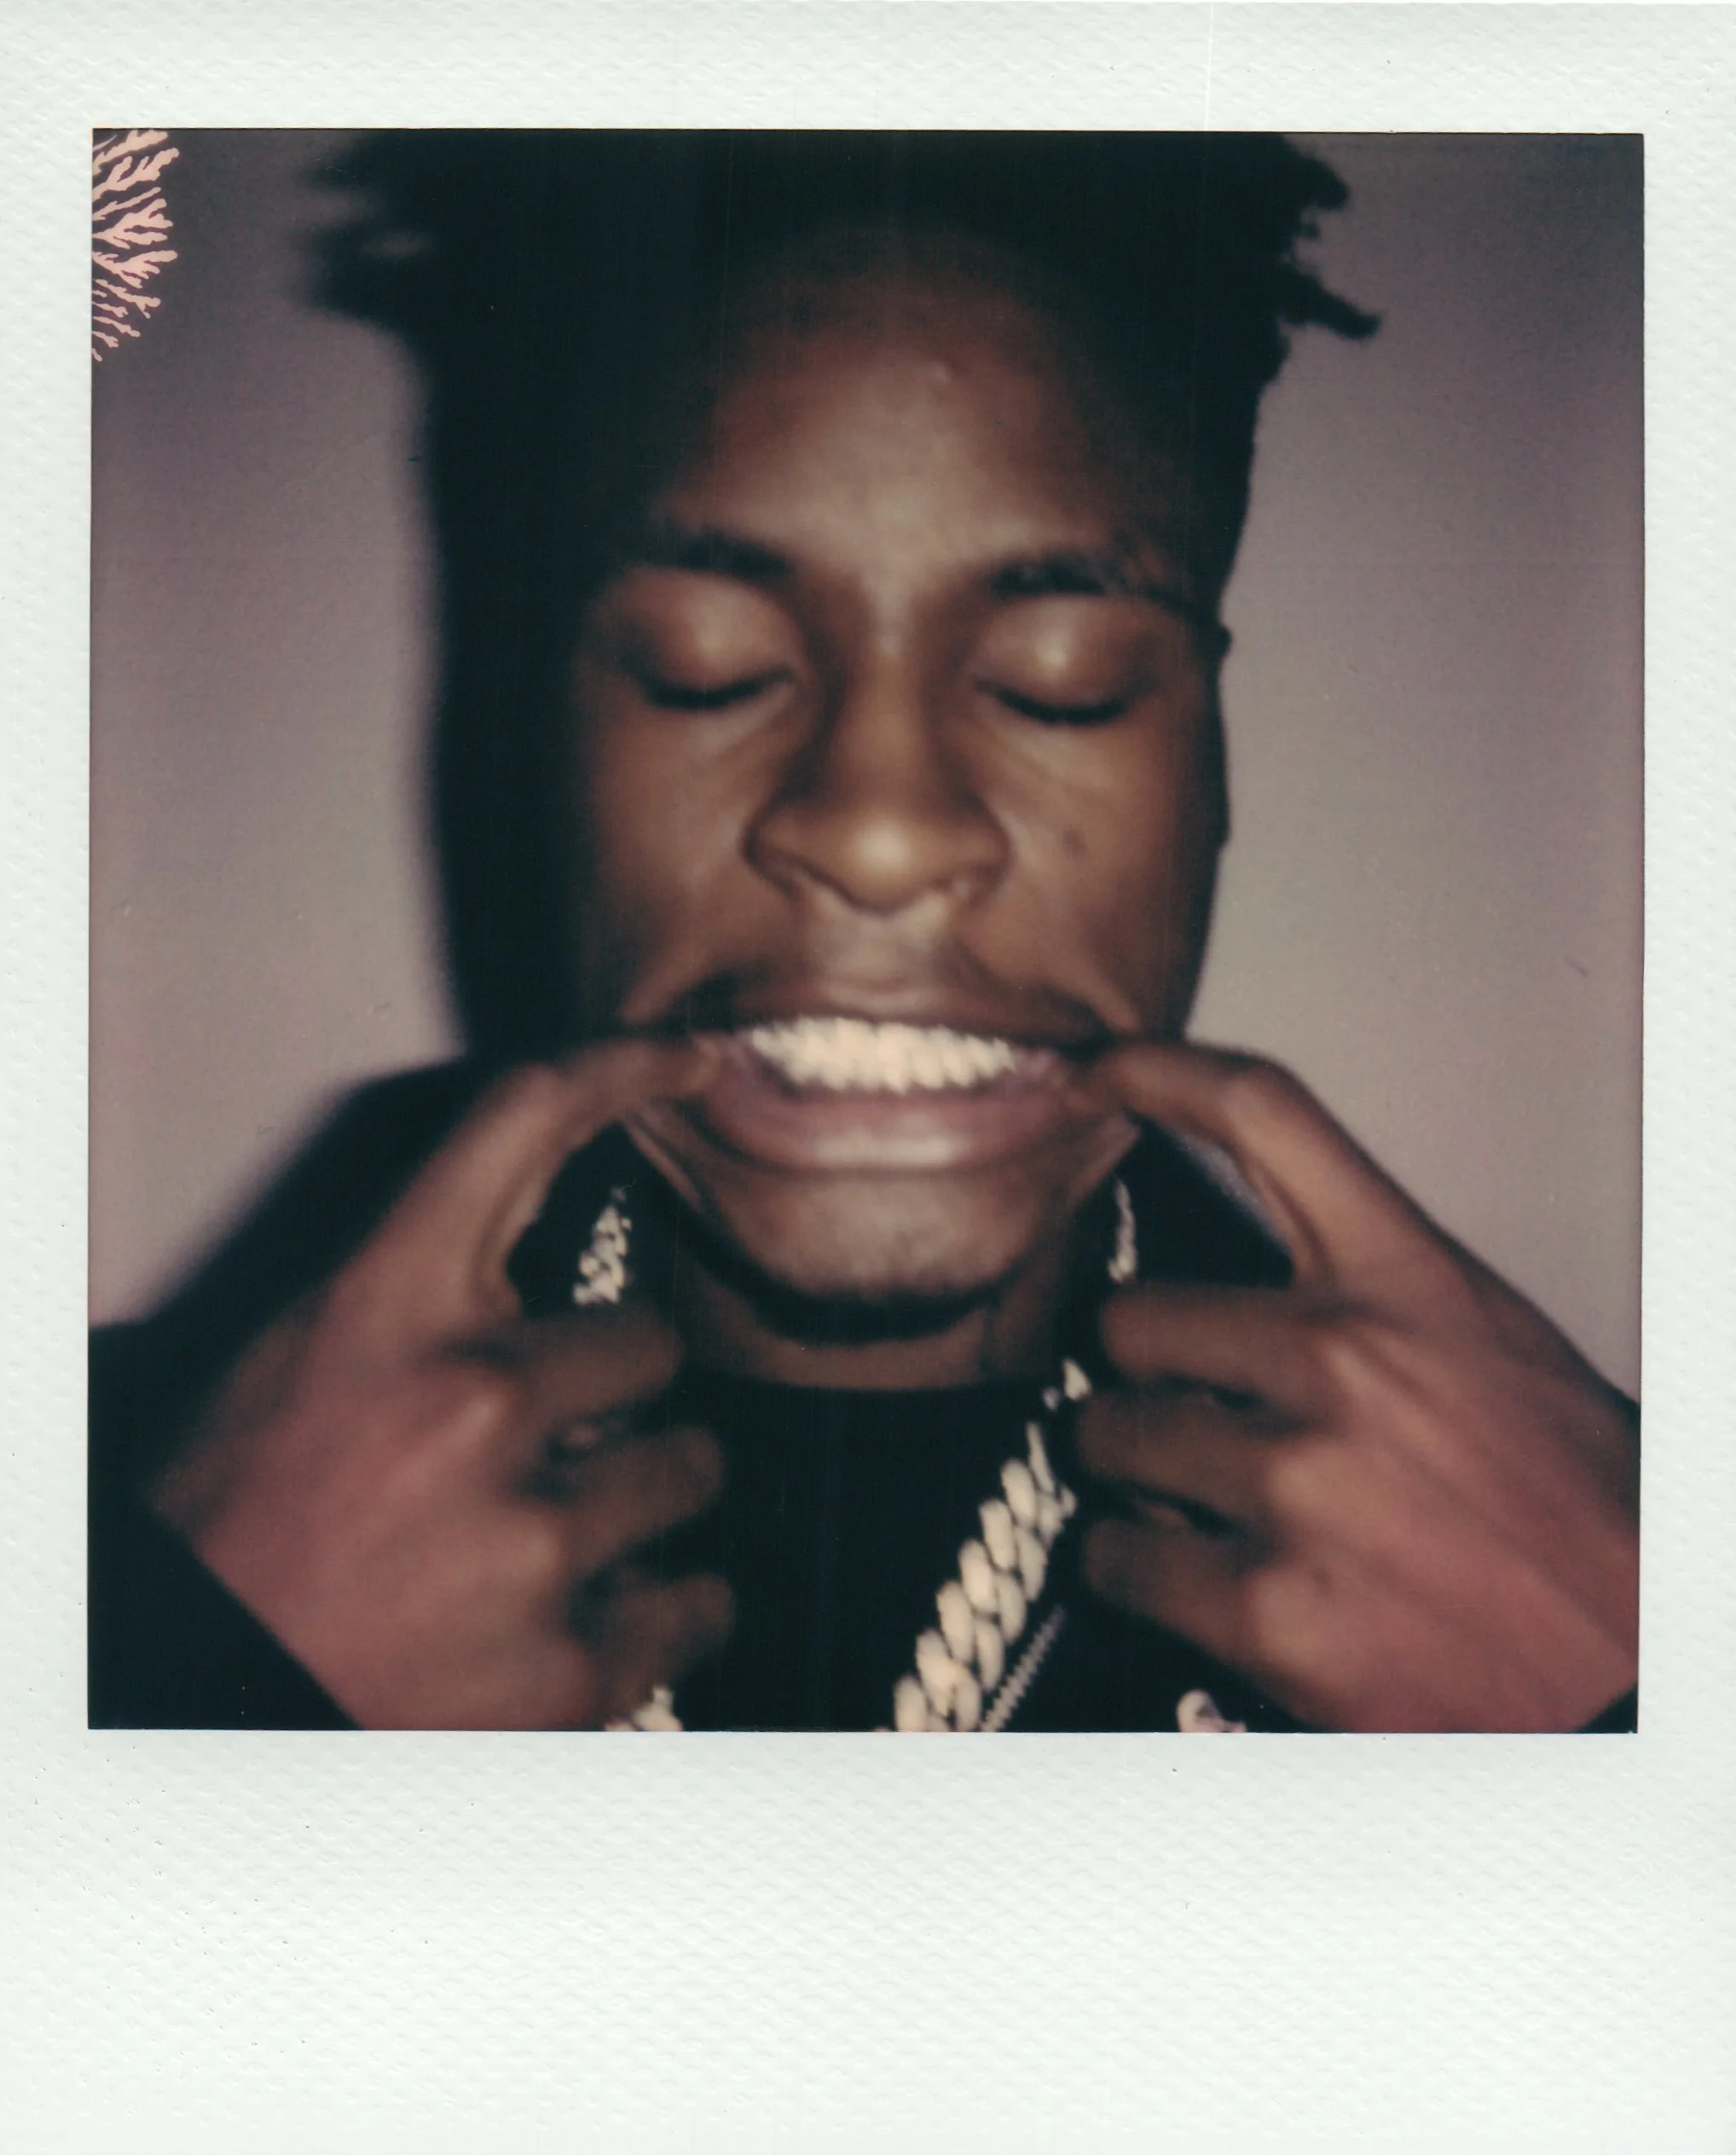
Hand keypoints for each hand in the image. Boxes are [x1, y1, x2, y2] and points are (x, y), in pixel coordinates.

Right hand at [149, 1040, 733, 1728]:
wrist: (197, 1711)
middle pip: (649, 1339)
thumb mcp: (295, 1363)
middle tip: (551, 1446)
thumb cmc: (229, 1534)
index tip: (693, 1061)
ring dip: (643, 1500)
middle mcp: (470, 1403)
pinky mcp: (571, 1663)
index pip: (525, 1122)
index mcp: (383, 1309)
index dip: (624, 1067)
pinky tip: (585, 1617)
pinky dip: (663, 1611)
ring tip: (552, 1542)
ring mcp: (531, 1536)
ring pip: (691, 1467)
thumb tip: (541, 1250)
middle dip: (614, 1395)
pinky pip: (700, 1602)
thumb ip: (418, 1294)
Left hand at [1073, 1044, 1638, 1731]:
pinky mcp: (1266, 1606)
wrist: (1637, 1684)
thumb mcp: (1495, 1360)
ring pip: (1104, 1438)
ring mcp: (1300, 1482)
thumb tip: (1245, 1301)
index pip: (1264, 1118)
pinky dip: (1131, 1571)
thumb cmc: (1580, 1527)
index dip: (1153, 1073)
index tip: (1086, 1076)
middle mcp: (1347, 1364)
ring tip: (1199, 1512)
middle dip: (1138, 1378)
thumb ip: (1375, 1308)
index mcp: (1415, 1284)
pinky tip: (1193, 1587)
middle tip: (1176, 1421)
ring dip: (1131, 1479)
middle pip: (1130, 1316)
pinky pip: (1112, 1555)